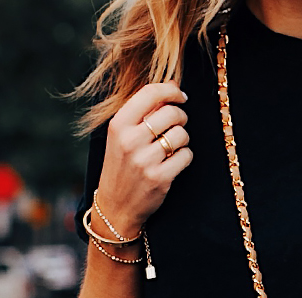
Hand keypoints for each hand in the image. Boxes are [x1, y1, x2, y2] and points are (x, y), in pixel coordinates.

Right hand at [93, 82, 192, 239]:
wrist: (115, 207)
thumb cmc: (121, 166)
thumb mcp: (121, 135)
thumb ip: (142, 111)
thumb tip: (173, 85)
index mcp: (119, 125)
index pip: (150, 94)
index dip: (171, 91)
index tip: (180, 96)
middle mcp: (130, 141)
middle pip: (171, 113)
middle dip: (181, 116)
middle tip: (179, 124)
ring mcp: (145, 161)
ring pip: (181, 134)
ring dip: (183, 139)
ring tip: (174, 145)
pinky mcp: (160, 179)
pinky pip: (186, 156)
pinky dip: (185, 156)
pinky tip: (175, 161)